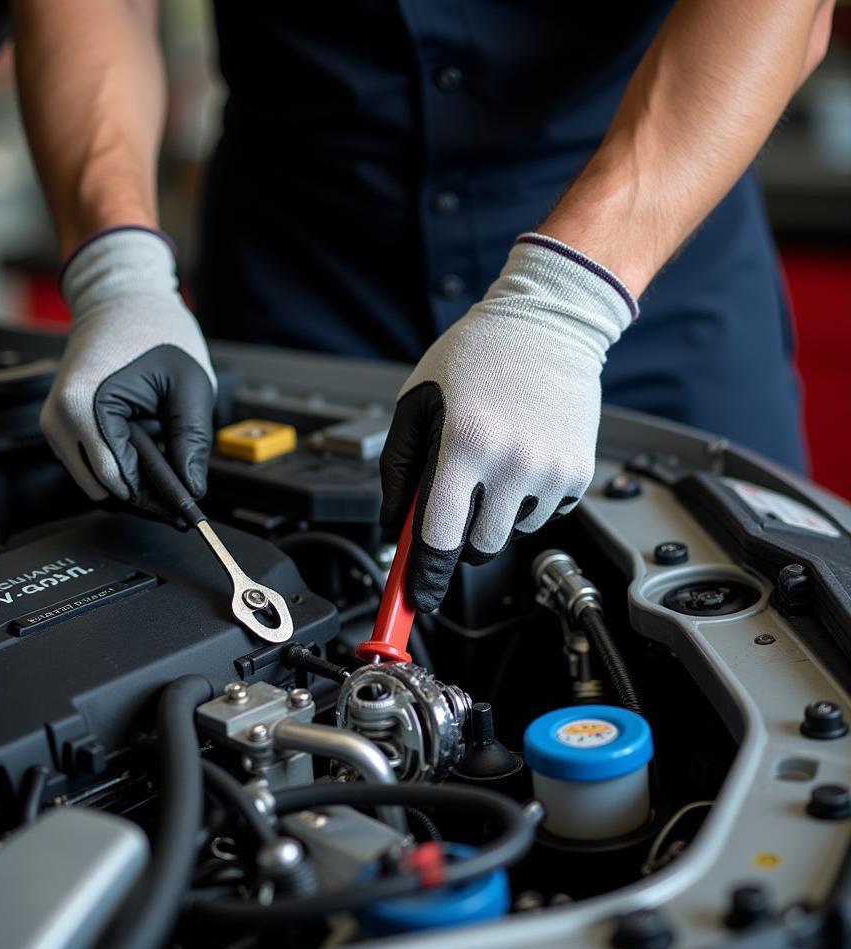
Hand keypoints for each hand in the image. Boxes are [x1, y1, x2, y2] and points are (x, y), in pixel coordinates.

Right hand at [41, 228, 216, 513]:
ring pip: (95, 482)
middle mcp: (58, 420)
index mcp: (85, 407)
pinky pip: (90, 464)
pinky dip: (119, 468)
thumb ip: (192, 443)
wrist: (121, 296)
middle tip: (183, 499)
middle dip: (144, 498)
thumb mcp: (189, 388)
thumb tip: (193, 489)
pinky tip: (148, 459)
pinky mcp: (60, 425)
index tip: (186, 516)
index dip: (157, 502)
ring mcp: (54, 424)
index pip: (120, 482)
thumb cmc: (152, 328)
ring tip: (169, 472)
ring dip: (131, 484)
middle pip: (103, 490)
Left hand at [380, 233, 636, 611]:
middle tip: (458, 495)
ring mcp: (550, 470)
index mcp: (464, 443)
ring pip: (511, 532)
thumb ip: (400, 468)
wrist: (548, 323)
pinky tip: (523, 456)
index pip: (439, 536)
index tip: (417, 598)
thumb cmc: (476, 356)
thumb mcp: (418, 401)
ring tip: (495, 460)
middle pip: (478, 545)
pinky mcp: (578, 473)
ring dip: (495, 513)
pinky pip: (544, 514)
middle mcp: (512, 461)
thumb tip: (396, 527)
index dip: (424, 576)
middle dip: (459, 533)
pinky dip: (528, 499)